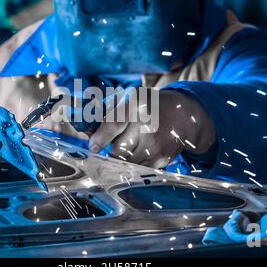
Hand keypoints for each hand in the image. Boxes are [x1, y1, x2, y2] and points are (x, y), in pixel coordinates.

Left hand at [89, 88, 216, 168]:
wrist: (183, 115)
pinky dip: (135, 161)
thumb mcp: (130, 98)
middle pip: (118, 148)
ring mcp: (157, 143)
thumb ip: (107, 112)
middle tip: (122, 138)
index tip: (93, 146)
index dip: (102, 136)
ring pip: (126, 161)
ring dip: (124, 156)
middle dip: (114, 147)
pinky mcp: (162, 158)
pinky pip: (137, 167)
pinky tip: (144, 148)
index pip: (115, 122)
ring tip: (135, 141)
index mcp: (136, 103)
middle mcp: (148, 124)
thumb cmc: (148, 106)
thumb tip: (84, 131)